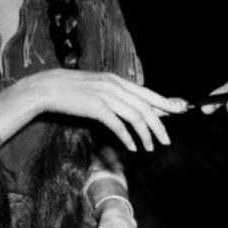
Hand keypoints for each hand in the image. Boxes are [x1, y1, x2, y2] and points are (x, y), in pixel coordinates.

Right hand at [24, 69, 187, 151]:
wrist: (48, 88)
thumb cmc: (72, 90)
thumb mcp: (98, 87)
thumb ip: (116, 95)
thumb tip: (134, 105)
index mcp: (117, 80)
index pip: (147, 93)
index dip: (165, 103)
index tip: (179, 111)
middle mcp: (115, 85)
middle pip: (146, 106)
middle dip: (160, 125)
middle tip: (167, 140)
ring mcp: (106, 95)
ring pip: (136, 116)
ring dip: (146, 135)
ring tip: (150, 148)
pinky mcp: (96, 107)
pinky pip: (118, 125)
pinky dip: (128, 137)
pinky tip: (132, 147)